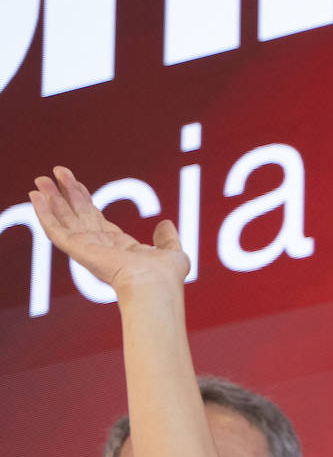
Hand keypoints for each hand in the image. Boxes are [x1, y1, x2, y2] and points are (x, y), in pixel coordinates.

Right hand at [29, 167, 188, 294]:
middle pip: (77, 215)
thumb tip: (165, 223)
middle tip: (55, 172)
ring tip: (40, 178)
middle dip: (66, 194)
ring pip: (63, 218)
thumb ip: (167, 239)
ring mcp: (85, 248)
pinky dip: (44, 212)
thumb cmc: (166, 277)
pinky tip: (36, 196)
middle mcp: (99, 247)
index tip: (76, 184)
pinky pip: (54, 228)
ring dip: (51, 198)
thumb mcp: (172, 253)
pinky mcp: (76, 249)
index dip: (85, 200)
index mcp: (118, 247)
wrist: (154, 285)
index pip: (96, 219)